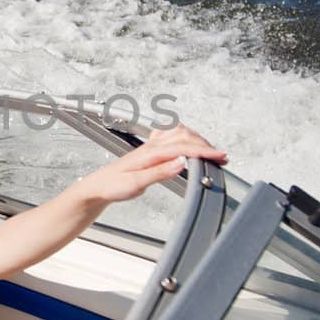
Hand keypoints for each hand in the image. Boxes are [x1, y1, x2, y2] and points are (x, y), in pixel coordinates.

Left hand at [80, 124, 227, 203]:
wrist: (97, 186)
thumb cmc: (112, 185)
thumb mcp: (135, 183)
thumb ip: (159, 172)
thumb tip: (181, 162)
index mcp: (150, 153)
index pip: (183, 148)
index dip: (204, 152)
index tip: (220, 156)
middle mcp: (151, 145)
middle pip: (185, 137)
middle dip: (206, 145)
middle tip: (222, 157)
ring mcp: (150, 145)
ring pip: (179, 132)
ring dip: (197, 139)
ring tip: (210, 151)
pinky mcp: (149, 150)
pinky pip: (169, 134)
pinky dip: (184, 135)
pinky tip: (188, 140)